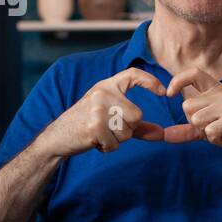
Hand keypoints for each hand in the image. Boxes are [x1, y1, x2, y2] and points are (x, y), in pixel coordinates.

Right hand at [37, 68, 168, 157]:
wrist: (58, 137)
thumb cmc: (87, 124)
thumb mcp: (111, 117)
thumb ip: (137, 125)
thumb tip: (161, 134)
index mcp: (106, 86)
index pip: (132, 74)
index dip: (150, 81)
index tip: (164, 92)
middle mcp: (102, 93)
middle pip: (137, 115)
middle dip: (128, 129)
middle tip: (109, 128)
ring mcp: (97, 109)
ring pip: (127, 131)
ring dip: (117, 139)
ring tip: (100, 133)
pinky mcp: (94, 126)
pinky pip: (115, 143)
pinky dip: (108, 147)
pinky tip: (95, 140)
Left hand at [166, 68, 221, 162]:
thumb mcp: (209, 128)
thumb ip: (187, 129)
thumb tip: (164, 135)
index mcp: (217, 89)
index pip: (194, 73)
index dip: (178, 80)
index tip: (169, 94)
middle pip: (187, 106)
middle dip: (194, 122)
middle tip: (211, 127)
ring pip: (196, 119)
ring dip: (205, 132)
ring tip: (221, 132)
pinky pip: (209, 131)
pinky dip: (215, 140)